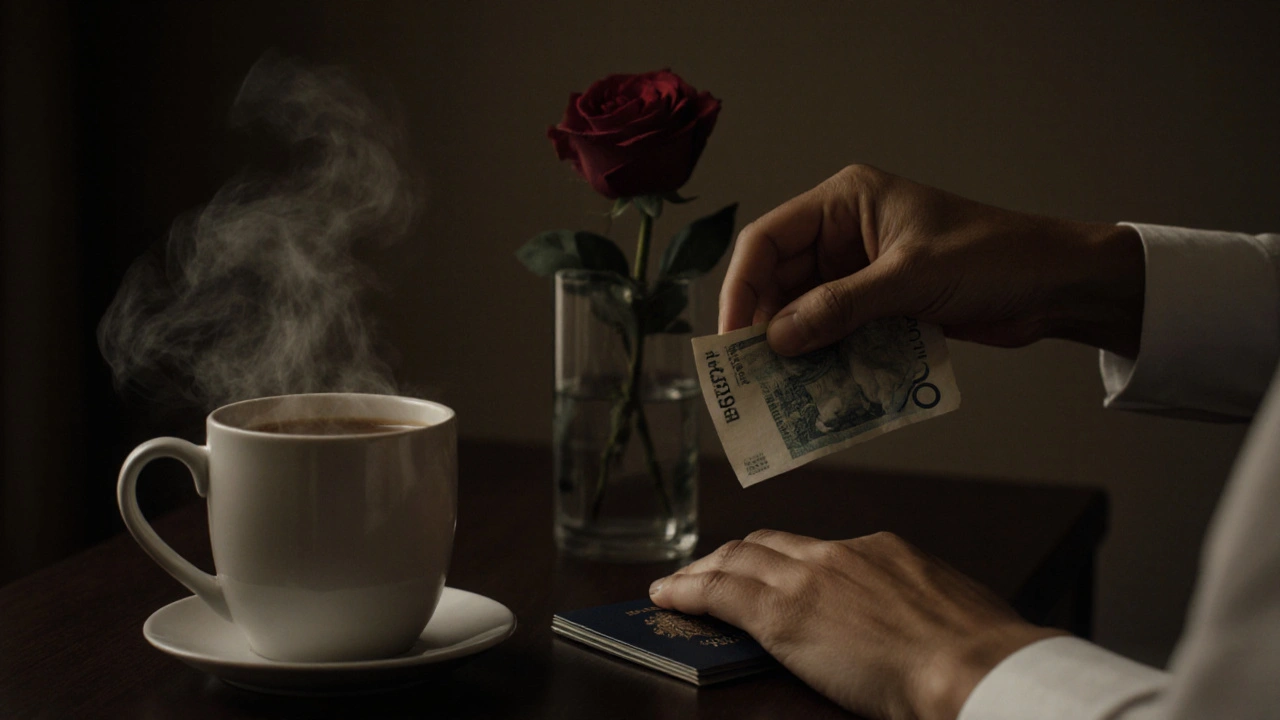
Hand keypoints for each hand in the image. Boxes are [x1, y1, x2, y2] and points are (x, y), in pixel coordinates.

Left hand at [649, 529, 1063, 719]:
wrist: (975, 667)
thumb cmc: (980, 654)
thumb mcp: (951, 608)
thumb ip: (916, 605)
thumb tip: (910, 621)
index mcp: (881, 551)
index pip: (814, 548)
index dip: (782, 559)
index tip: (770, 570)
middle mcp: (837, 554)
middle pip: (766, 544)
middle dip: (731, 557)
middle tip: (708, 571)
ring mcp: (806, 580)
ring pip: (735, 561)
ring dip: (700, 571)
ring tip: (676, 585)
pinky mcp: (781, 615)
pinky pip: (717, 592)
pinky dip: (686, 591)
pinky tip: (667, 598)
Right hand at [721, 165, 1144, 357]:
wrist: (1058, 285)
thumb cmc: (994, 258)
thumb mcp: (911, 279)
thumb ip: (840, 308)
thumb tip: (775, 340)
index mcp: (846, 202)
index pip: (769, 240)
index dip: (741, 287)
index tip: (732, 338)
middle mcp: (845, 233)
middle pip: (781, 280)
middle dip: (766, 326)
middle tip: (749, 377)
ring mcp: (862, 272)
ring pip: (806, 312)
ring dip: (796, 349)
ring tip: (778, 391)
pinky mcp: (882, 305)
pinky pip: (838, 333)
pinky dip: (826, 359)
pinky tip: (817, 389)